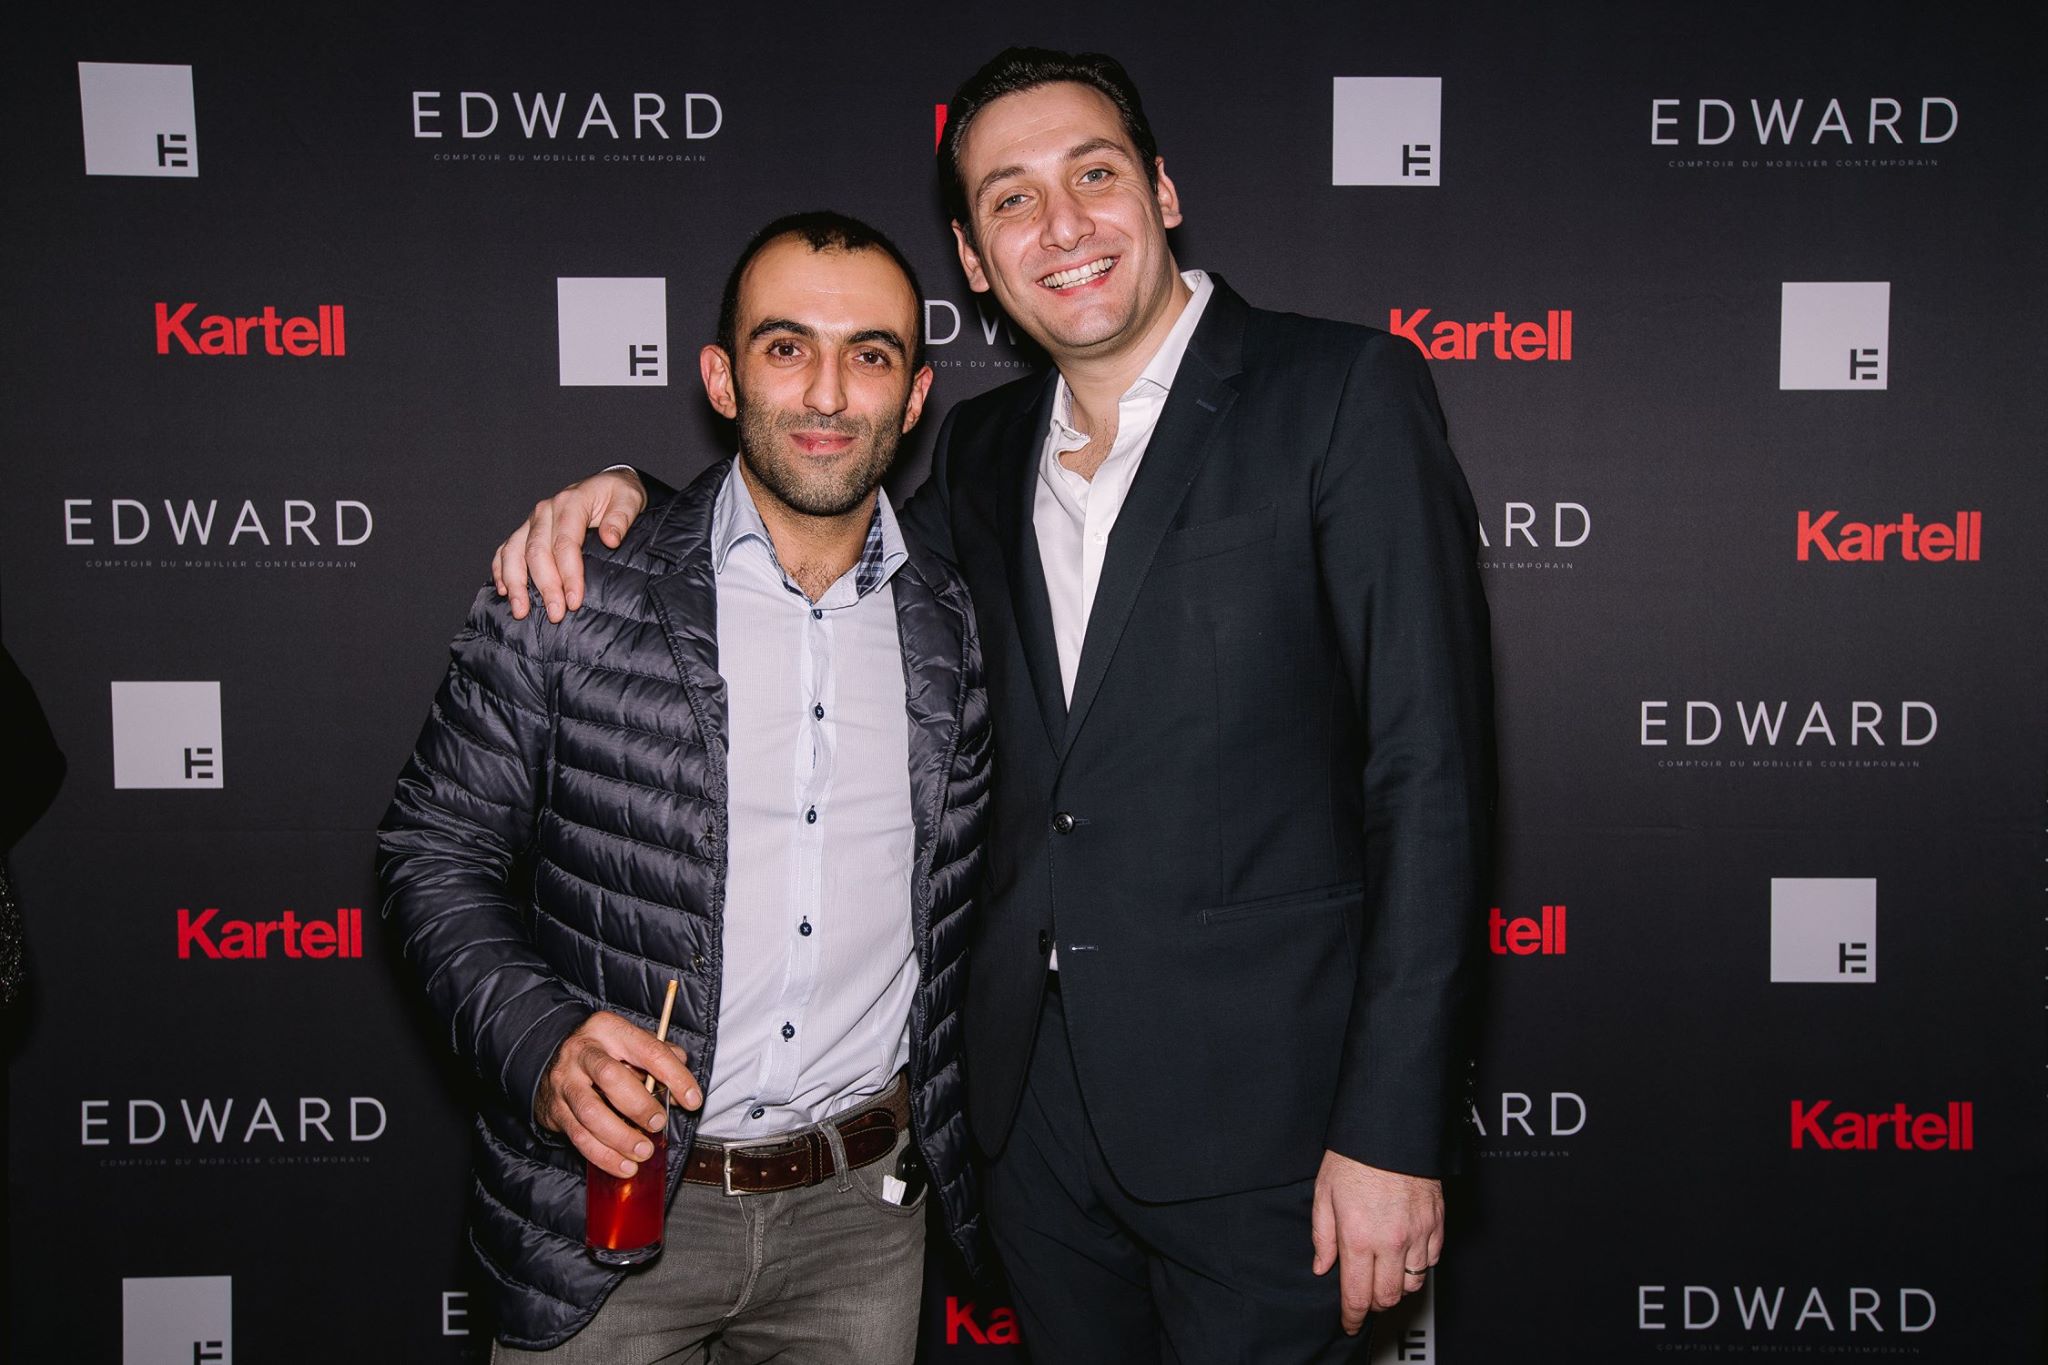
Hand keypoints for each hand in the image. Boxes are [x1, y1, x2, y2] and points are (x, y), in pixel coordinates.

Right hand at [492, 469, 647, 622]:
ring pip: (514, 552)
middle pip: (537, 552)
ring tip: (521, 610)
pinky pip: (505, 549)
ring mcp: (533, 520)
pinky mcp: (526, 529)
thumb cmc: (618, 494)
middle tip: (555, 614)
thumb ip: (621, 518)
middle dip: (545, 586)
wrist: (607, 484)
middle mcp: (546, 510)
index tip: (574, 601)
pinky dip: (501, 570)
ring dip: (516, 583)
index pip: (565, 543)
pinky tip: (504, 590)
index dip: (569, 574)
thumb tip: (611, 539)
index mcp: (570, 503)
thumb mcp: (629, 500)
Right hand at [535, 1010, 701, 1176]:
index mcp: (608, 1028)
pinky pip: (579, 1136)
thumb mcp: (631, 1044)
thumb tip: (684, 1085)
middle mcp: (582, 1052)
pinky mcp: (554, 1110)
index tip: (693, 1100)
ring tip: (644, 1152)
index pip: (648, 1049)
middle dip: (639, 1105)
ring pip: (590, 1112)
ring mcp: (565, 1081)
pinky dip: (604, 1156)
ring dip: (621, 1137)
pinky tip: (624, 1166)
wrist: (552, 1062)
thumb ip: (660, 1059)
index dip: (674, 1076)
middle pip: (610, 1076)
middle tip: (658, 1123)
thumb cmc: (604, 1054)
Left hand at [1310, 1150, 1442, 1334]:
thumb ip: (1322, 1235)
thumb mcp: (1323, 1192)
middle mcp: (1391, 1241)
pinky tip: (1405, 1255)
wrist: (1392, 1127)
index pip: (1357, 1294)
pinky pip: (1432, 1260)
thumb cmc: (1355, 1154)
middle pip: (1387, 1297)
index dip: (1352, 1316)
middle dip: (1373, 1305)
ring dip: (1396, 1286)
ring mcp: (1418, 1234)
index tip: (1350, 1322)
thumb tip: (1322, 1266)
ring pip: (1412, 1283)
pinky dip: (1419, 1266)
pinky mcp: (1437, 1223)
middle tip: (1364, 1299)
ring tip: (1384, 1275)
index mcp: (1359, 1237)